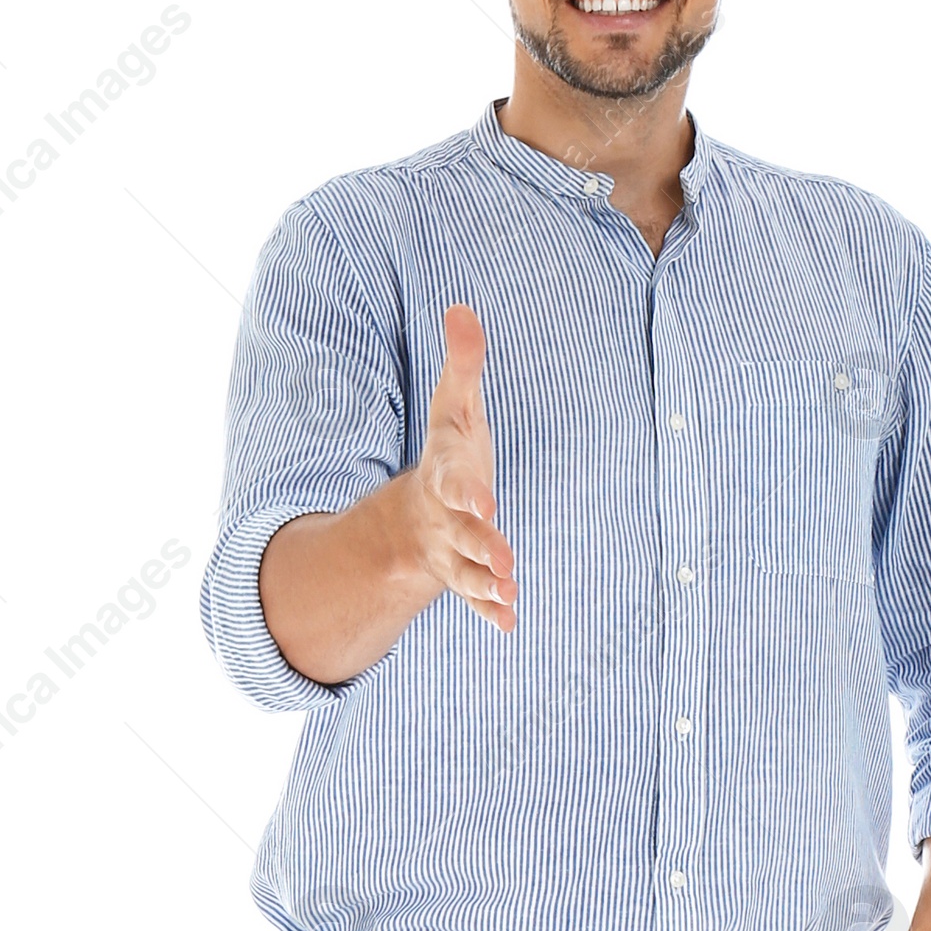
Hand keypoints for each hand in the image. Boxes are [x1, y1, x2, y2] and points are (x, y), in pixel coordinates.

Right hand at [405, 304, 517, 634]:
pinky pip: (472, 597)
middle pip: (462, 532)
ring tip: (510, 591)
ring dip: (486, 583)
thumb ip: (463, 362)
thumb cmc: (451, 451)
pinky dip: (487, 610)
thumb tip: (462, 307)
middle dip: (481, 545)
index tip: (483, 501)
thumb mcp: (454, 406)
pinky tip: (509, 623)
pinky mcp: (463, 574)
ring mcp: (451, 550)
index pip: (452, 482)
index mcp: (445, 474)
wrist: (420, 509)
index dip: (465, 491)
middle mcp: (444, 516)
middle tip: (505, 559)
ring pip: (465, 571)